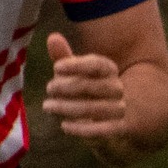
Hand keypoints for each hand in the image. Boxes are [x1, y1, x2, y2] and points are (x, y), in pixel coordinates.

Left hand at [40, 33, 132, 161]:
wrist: (111, 115)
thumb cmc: (86, 88)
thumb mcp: (75, 72)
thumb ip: (64, 57)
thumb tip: (53, 37)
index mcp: (109, 71)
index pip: (98, 65)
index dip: (78, 65)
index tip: (57, 68)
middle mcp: (117, 88)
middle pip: (95, 86)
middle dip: (68, 87)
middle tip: (49, 88)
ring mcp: (120, 109)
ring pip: (96, 109)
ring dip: (69, 108)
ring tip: (48, 107)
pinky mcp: (118, 128)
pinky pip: (103, 130)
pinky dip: (82, 129)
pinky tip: (64, 126)